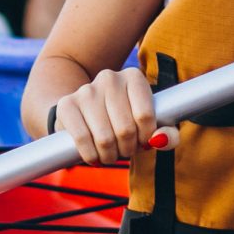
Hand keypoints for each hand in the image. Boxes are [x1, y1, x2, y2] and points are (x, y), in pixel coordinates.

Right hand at [51, 67, 170, 165]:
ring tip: (111, 154)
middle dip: (128, 149)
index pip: (145, 116)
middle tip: (125, 150)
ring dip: (110, 155)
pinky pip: (82, 139)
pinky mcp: (66, 105)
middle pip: (125, 129)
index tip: (142, 141)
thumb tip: (159, 140)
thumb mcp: (149, 125)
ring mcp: (86, 90)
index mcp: (134, 77)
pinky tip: (94, 157)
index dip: (146, 137)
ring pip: (105, 138)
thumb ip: (167, 134)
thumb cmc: (123, 121)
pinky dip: (91, 156)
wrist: (84, 112)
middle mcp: (109, 78)